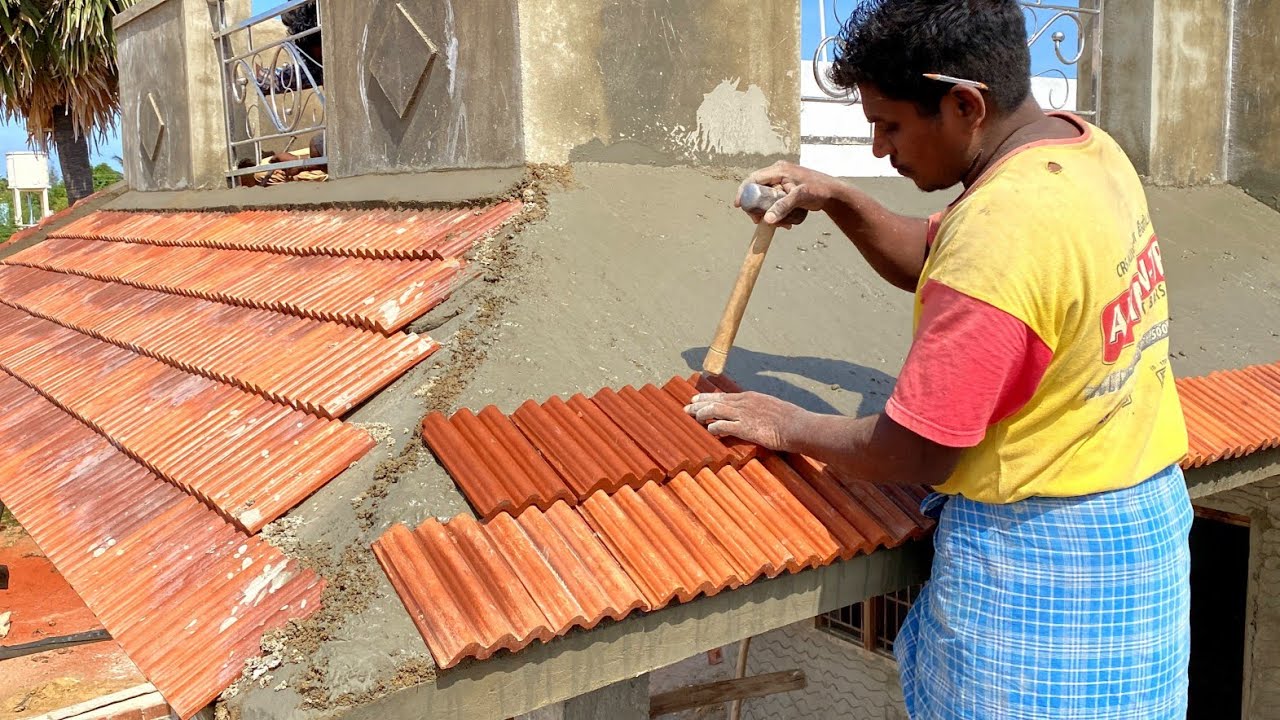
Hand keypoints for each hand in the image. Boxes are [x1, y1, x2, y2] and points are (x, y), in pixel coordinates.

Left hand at [684, 391, 808, 451]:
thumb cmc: (790, 420)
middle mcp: (744, 403)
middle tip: (687, 407)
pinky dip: (713, 427)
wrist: (798, 426)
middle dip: (699, 403)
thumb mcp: (772, 408)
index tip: (697, 399)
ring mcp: (744, 414)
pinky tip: (708, 430)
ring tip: (692, 416)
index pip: (724, 396)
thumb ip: (760, 410)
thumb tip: (755, 415)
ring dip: (701, 413)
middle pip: (715, 400)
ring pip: (715, 410)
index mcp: (750, 397)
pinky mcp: (745, 428)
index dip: (708, 397)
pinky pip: (722, 426)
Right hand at [735, 161, 841, 227]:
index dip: (743, 191)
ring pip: (766, 197)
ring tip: (781, 224)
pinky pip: (774, 200)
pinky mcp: (786, 189)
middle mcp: (778, 173)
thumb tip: (767, 220)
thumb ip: (783, 207)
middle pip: (758, 190)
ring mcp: (782, 181)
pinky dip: (776, 211)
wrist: (833, 194)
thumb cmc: (819, 190)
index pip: (754, 178)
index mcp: (779, 170)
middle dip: (757, 207)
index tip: (739, 206)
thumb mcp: (800, 197)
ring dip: (769, 212)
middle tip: (759, 221)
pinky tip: (786, 222)